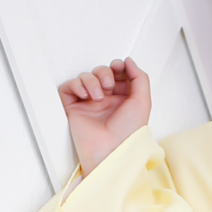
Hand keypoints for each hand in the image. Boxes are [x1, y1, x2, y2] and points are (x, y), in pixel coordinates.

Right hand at [59, 59, 151, 176]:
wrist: (111, 150)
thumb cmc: (127, 133)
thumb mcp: (143, 102)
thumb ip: (139, 78)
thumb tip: (128, 61)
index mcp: (122, 99)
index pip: (116, 73)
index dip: (117, 67)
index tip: (119, 68)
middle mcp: (105, 100)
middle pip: (100, 72)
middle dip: (104, 73)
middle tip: (108, 85)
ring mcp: (88, 104)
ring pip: (85, 78)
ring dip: (91, 81)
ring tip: (98, 96)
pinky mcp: (73, 109)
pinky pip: (68, 87)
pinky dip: (76, 85)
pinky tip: (85, 95)